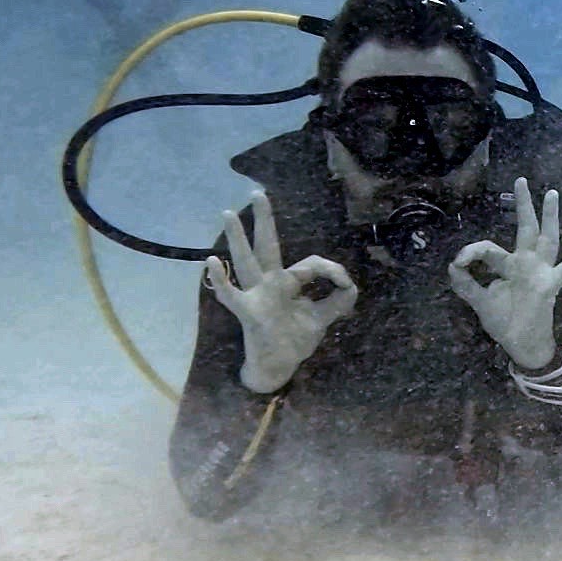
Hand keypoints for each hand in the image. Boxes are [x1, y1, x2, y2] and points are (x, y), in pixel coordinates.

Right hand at [204, 190, 358, 393]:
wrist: (279, 367)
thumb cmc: (295, 339)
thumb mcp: (322, 318)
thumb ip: (339, 301)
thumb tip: (350, 284)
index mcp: (288, 282)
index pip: (310, 263)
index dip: (331, 270)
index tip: (345, 283)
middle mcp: (270, 283)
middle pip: (267, 246)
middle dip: (264, 220)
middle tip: (258, 193)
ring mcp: (257, 295)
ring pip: (246, 261)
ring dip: (237, 238)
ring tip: (227, 214)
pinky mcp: (248, 312)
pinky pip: (231, 295)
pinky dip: (221, 280)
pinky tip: (211, 261)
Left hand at [449, 178, 561, 369]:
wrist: (520, 344)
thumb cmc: (503, 322)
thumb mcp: (479, 302)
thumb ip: (465, 284)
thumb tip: (451, 264)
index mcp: (509, 265)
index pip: (490, 248)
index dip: (472, 251)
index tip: (458, 262)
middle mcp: (527, 263)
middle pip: (526, 228)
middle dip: (524, 205)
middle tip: (520, 180)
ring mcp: (541, 272)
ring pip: (547, 239)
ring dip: (549, 216)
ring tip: (550, 193)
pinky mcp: (551, 285)